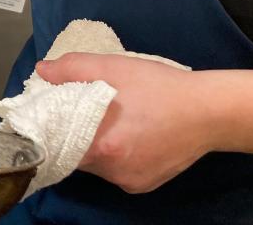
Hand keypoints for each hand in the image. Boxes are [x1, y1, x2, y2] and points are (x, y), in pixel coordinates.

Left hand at [36, 53, 216, 193]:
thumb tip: (42, 71)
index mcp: (103, 146)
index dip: (50, 128)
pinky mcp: (144, 185)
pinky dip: (115, 154)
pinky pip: (116, 170)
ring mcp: (130, 182)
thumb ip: (72, 68)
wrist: (209, 112)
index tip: (49, 113)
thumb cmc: (160, 87)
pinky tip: (128, 134)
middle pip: (75, 155)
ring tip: (108, 121)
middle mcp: (114, 172)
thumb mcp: (113, 67)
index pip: (57, 144)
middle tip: (79, 110)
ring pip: (96, 164)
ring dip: (95, 144)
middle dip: (73, 133)